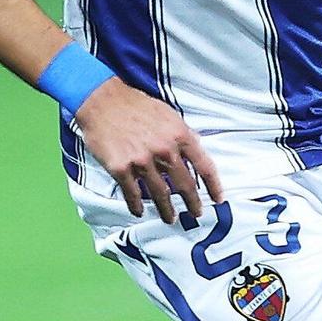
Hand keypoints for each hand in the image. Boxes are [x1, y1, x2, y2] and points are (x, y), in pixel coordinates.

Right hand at [73, 79, 225, 220]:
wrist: (103, 101)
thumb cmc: (137, 105)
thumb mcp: (169, 114)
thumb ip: (183, 134)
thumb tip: (195, 150)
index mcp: (180, 135)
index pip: (205, 166)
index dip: (213, 186)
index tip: (218, 199)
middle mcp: (164, 150)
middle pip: (185, 185)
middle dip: (193, 203)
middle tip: (196, 214)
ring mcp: (142, 161)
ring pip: (160, 194)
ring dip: (167, 210)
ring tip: (170, 218)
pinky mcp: (121, 168)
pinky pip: (132, 193)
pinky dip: (136, 205)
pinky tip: (139, 211)